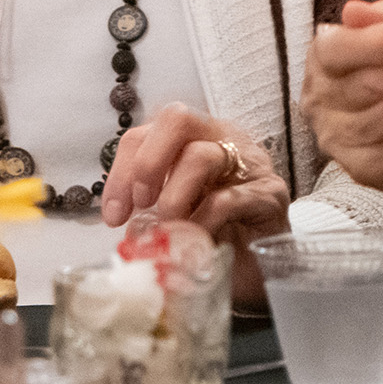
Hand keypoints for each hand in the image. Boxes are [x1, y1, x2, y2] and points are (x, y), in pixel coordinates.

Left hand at [100, 105, 289, 305]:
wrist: (265, 264)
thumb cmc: (217, 234)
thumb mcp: (176, 214)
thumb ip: (150, 206)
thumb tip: (119, 217)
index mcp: (196, 140)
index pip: (150, 130)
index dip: (122, 170)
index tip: (114, 215)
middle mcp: (223, 140)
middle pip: (177, 119)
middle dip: (148, 163)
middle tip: (142, 204)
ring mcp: (250, 163)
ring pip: (201, 156)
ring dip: (173, 198)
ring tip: (170, 228)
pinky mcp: (269, 194)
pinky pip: (226, 199)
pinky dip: (201, 224)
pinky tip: (196, 243)